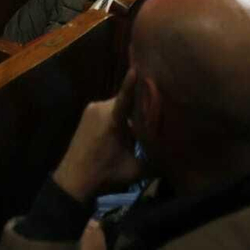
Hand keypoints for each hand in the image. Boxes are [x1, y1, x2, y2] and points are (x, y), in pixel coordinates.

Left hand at [52, 68, 145, 203]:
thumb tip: (177, 160)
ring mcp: (91, 109)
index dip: (131, 83)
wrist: (73, 181)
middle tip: (152, 118)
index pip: (125, 97)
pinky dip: (115, 117)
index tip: (137, 67)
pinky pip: (107, 109)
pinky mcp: (86, 113)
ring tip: (135, 130)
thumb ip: (156, 162)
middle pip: (127, 102)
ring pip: (117, 106)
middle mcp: (101, 108)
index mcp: (112, 120)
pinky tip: (119, 132)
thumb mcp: (134, 171)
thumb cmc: (104, 175)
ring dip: (126, 115)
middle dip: (138, 109)